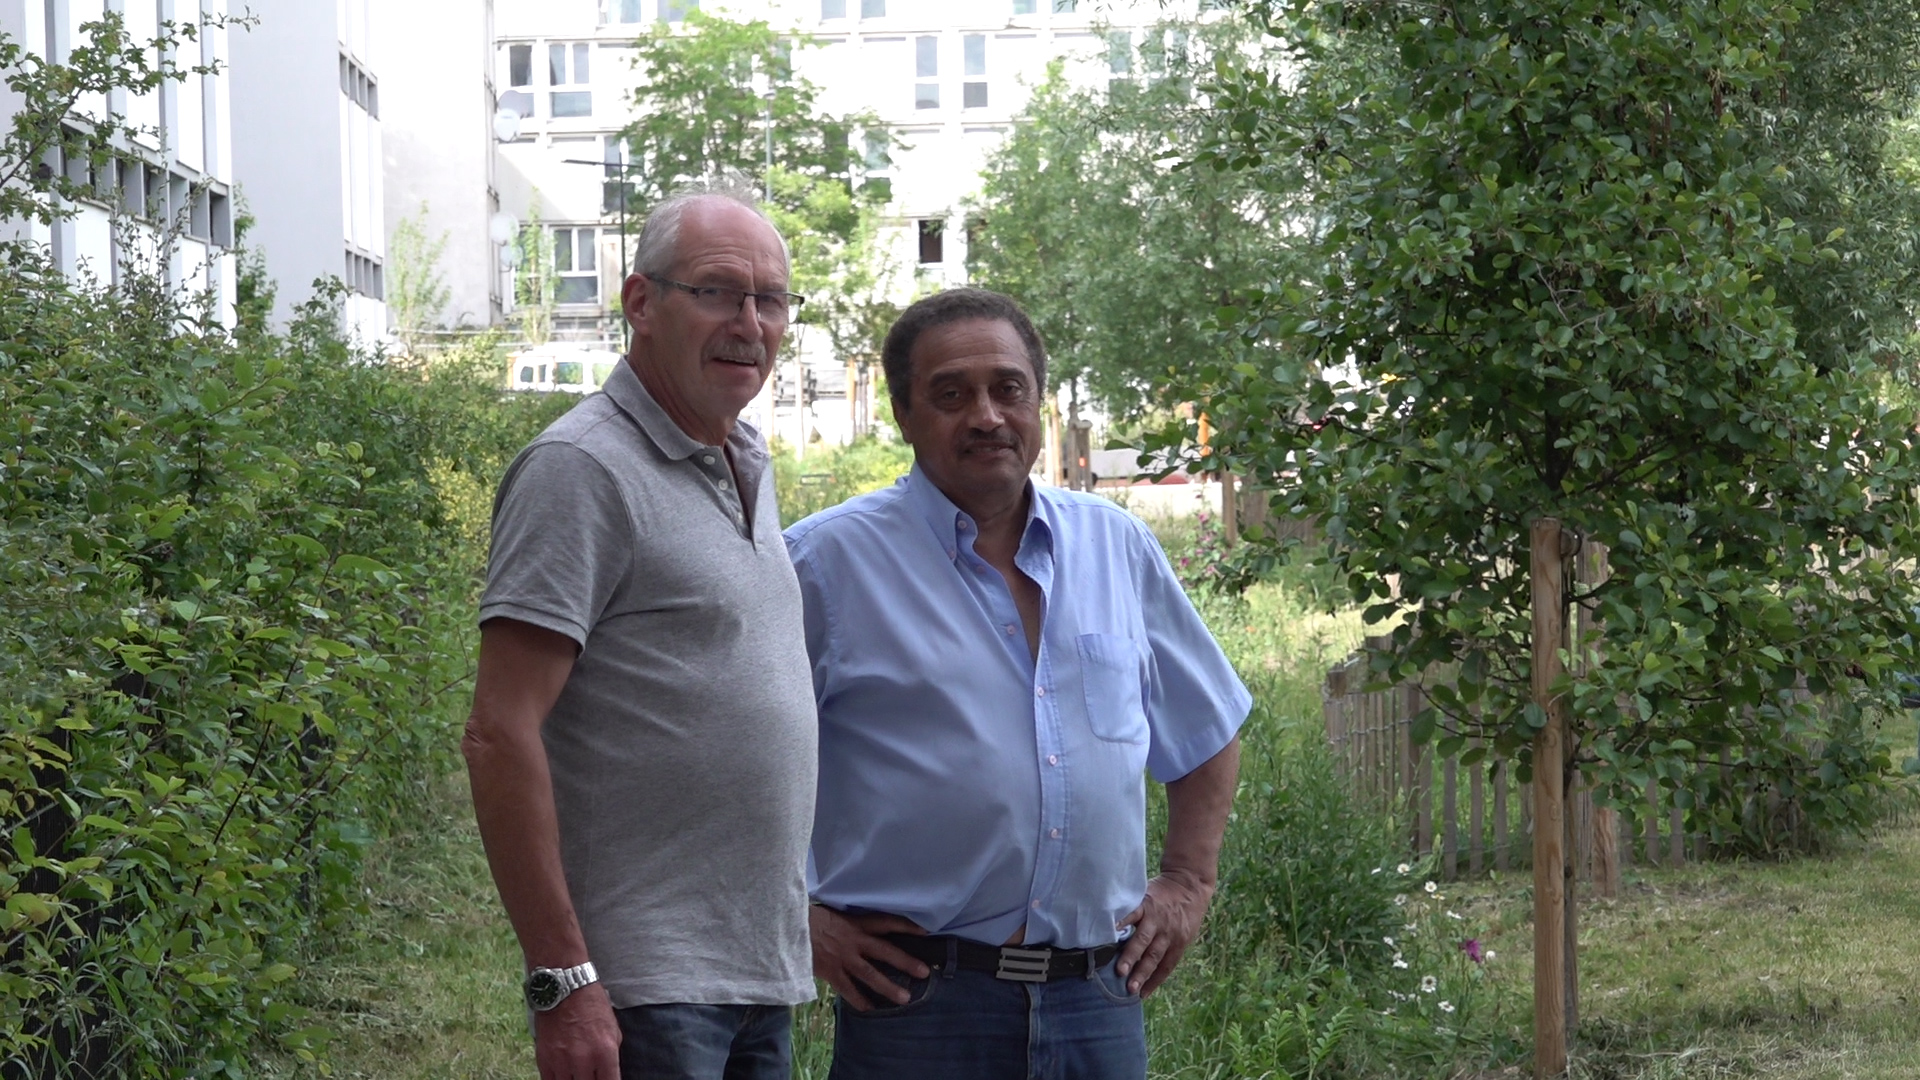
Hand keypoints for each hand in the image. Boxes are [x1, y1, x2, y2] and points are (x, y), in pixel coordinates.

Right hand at [532, 982, 620, 1079]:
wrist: (564, 988)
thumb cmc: (592, 1006)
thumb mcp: (613, 1030)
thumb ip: (611, 1056)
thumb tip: (609, 1075)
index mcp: (605, 1051)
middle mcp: (583, 1060)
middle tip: (590, 1074)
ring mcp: (561, 1061)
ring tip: (577, 1073)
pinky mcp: (544, 1059)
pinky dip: (558, 1079)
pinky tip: (564, 1075)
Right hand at [809, 905, 930, 1011]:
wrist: (787, 926)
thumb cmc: (809, 917)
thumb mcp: (833, 913)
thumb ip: (848, 922)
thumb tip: (862, 927)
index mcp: (855, 923)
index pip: (886, 922)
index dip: (906, 926)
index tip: (925, 932)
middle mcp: (853, 940)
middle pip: (884, 951)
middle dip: (905, 961)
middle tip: (924, 972)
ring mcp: (842, 957)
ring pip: (870, 974)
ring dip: (888, 987)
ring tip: (905, 998)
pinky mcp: (830, 971)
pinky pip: (848, 989)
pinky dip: (859, 1000)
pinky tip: (870, 1010)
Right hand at [1115, 871, 1213, 997]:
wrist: (1189, 882)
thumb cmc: (1186, 910)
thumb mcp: (1186, 931)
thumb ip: (1171, 946)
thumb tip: (1151, 965)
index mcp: (1179, 942)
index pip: (1166, 966)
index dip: (1154, 981)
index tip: (1141, 994)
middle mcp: (1168, 933)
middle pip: (1153, 957)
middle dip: (1140, 973)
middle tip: (1129, 988)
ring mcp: (1156, 918)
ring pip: (1142, 940)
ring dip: (1131, 955)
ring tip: (1120, 969)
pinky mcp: (1146, 903)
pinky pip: (1133, 914)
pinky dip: (1123, 923)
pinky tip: (1112, 931)